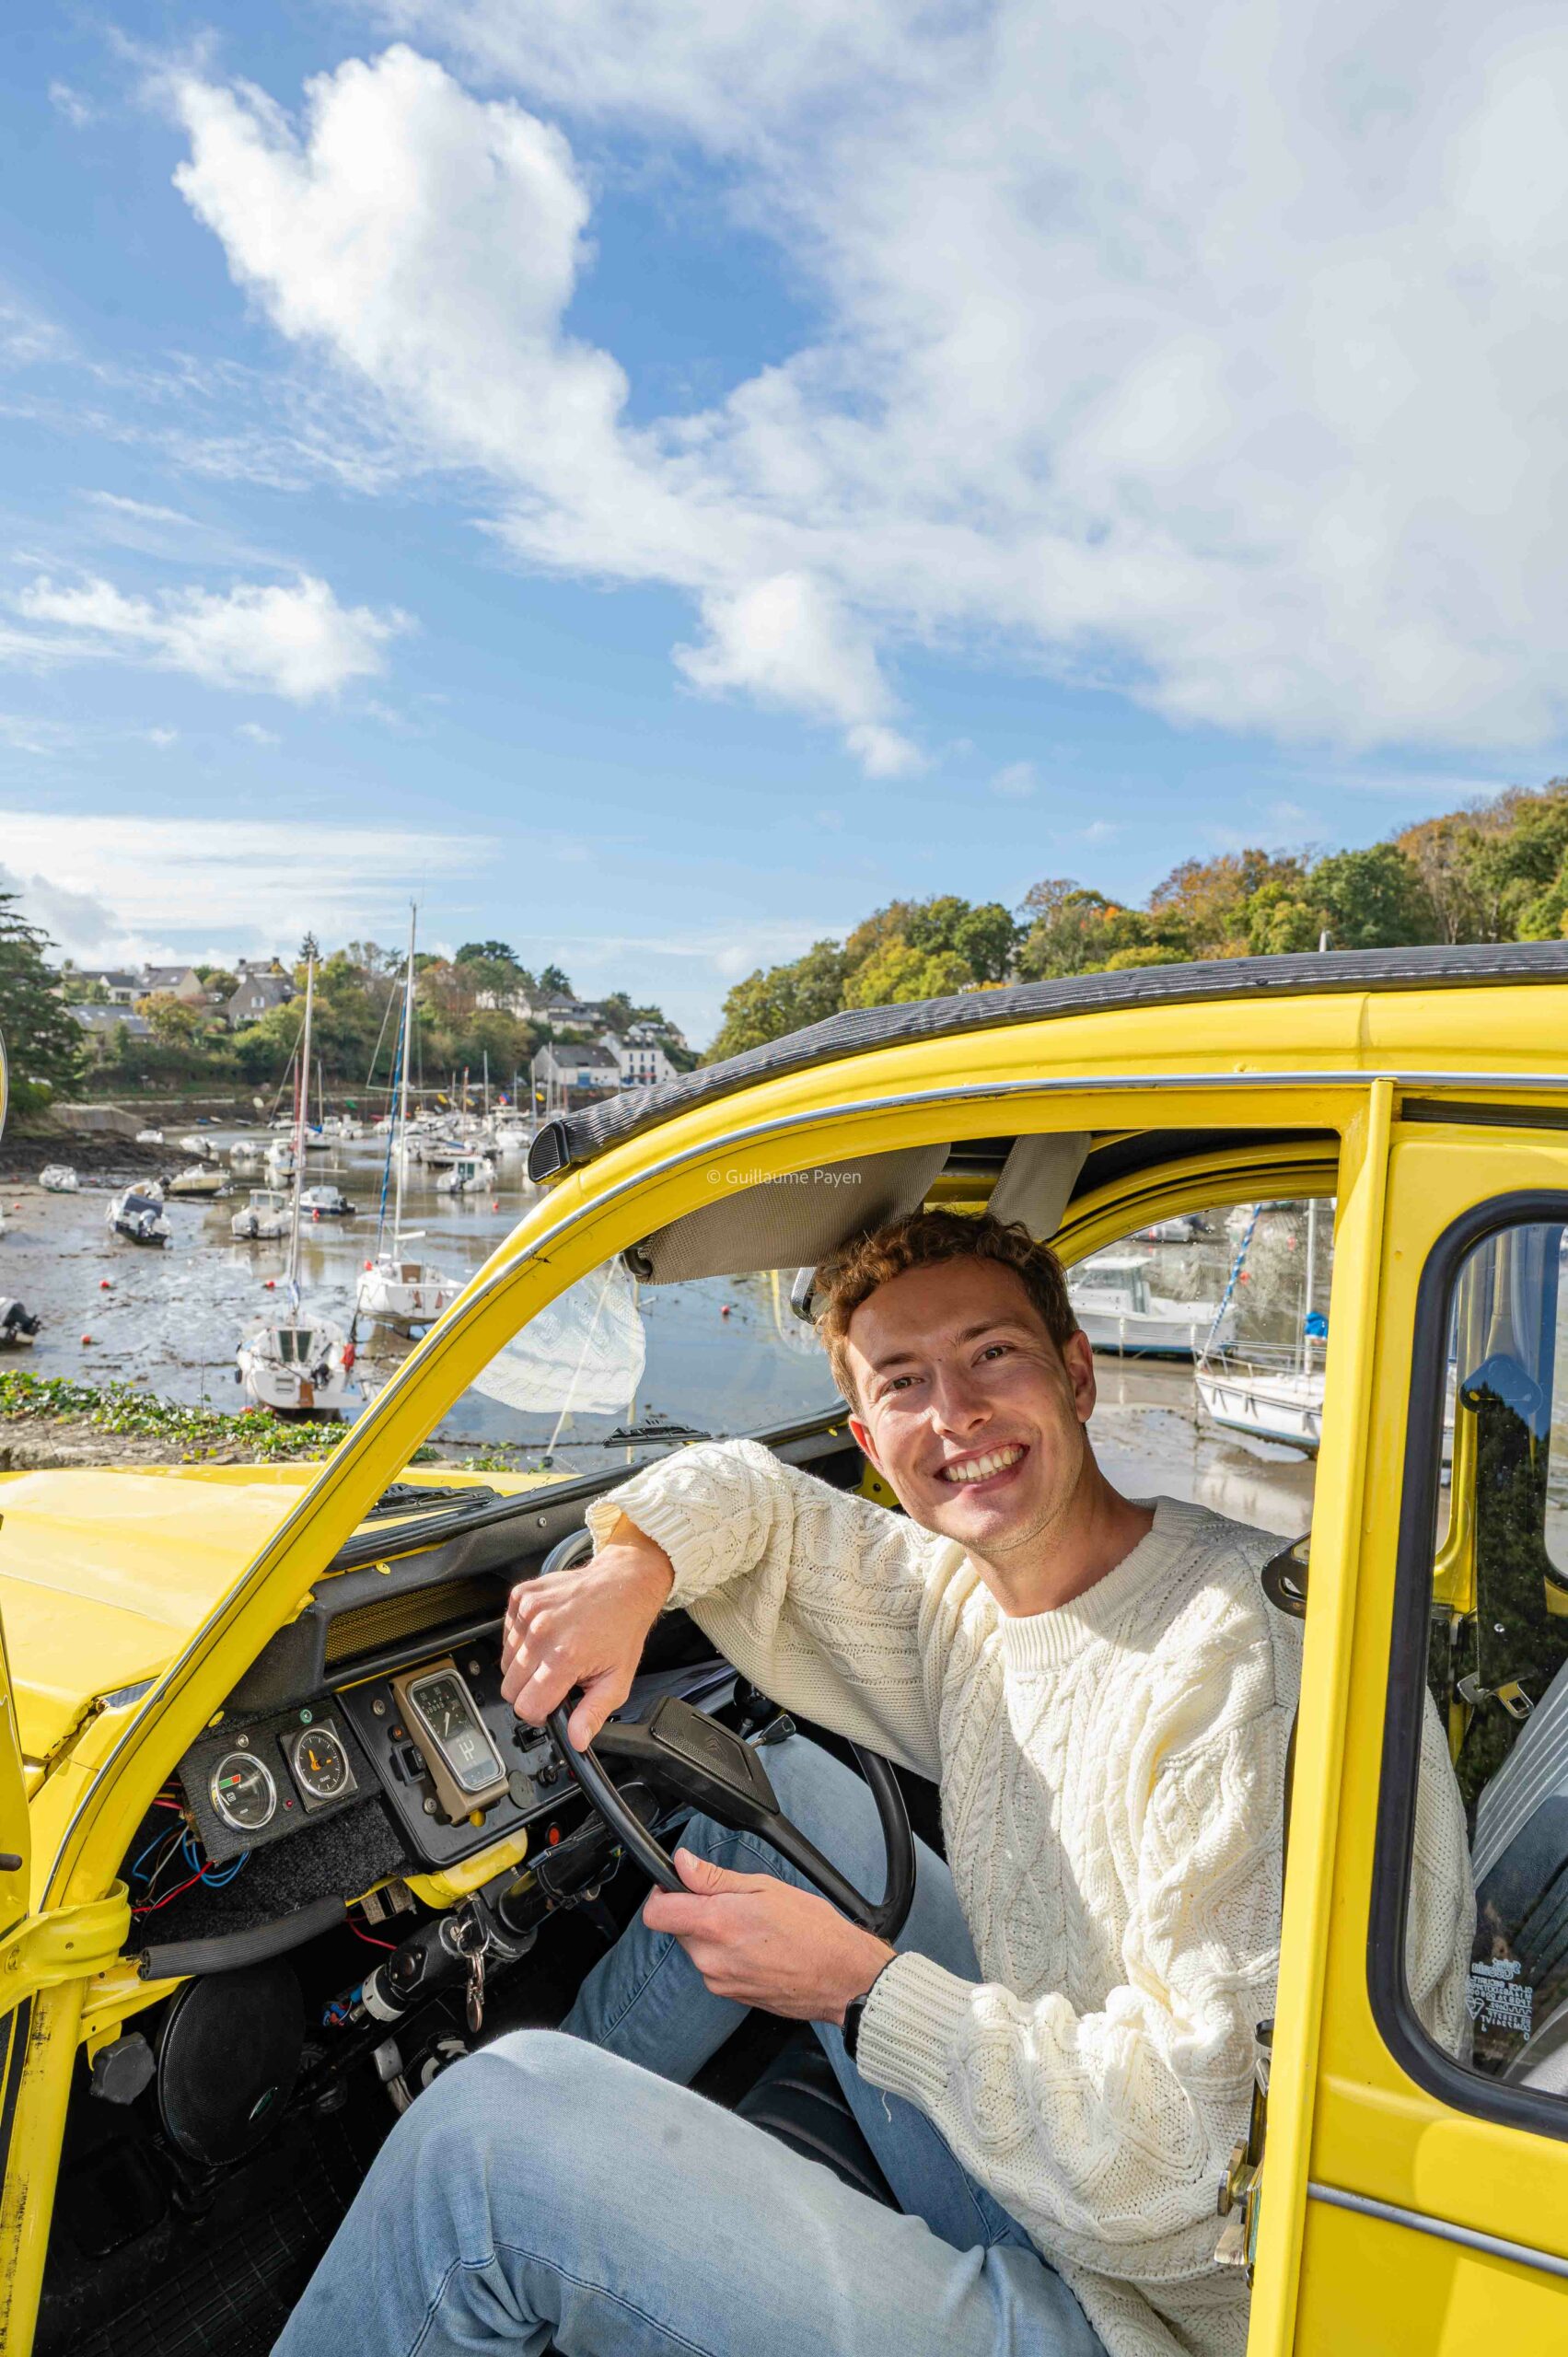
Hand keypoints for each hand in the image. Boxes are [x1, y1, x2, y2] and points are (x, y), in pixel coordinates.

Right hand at [500, 1515, 673, 1747]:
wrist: (623, 1583)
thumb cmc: (622, 1628)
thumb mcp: (617, 1680)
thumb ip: (593, 1714)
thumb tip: (577, 1740)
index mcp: (564, 1657)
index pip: (526, 1706)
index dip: (539, 1714)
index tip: (552, 1706)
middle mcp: (541, 1633)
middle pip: (510, 1687)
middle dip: (530, 1691)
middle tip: (556, 1680)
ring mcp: (529, 1612)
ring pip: (505, 1662)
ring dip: (525, 1665)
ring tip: (553, 1654)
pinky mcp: (522, 1597)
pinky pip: (506, 1633)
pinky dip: (521, 1639)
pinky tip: (546, 1635)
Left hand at [643, 1848, 895, 2025]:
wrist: (842, 1978)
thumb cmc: (813, 1930)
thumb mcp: (765, 1888)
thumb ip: (714, 1878)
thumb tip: (682, 1864)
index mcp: (716, 1925)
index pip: (656, 1913)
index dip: (662, 1893)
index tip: (677, 1885)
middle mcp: (711, 1959)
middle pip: (678, 1929)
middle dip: (697, 1912)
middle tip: (735, 1903)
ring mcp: (720, 1982)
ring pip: (699, 1949)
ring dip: (715, 1935)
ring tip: (754, 1927)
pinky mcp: (732, 1997)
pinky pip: (715, 1968)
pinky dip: (728, 1955)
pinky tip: (759, 1948)